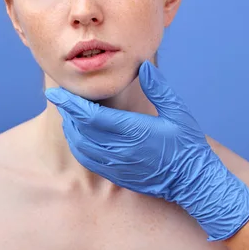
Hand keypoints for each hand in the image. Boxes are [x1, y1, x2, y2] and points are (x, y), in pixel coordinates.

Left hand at [45, 61, 248, 240]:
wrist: (193, 182)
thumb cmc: (187, 145)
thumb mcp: (178, 112)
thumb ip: (159, 89)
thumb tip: (144, 66)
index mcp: (133, 131)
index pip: (90, 117)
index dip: (69, 104)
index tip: (54, 92)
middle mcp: (120, 150)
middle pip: (80, 130)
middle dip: (66, 112)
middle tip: (60, 96)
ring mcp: (116, 165)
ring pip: (80, 146)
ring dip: (71, 128)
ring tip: (68, 112)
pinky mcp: (116, 175)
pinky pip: (87, 160)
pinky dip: (78, 144)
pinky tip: (79, 134)